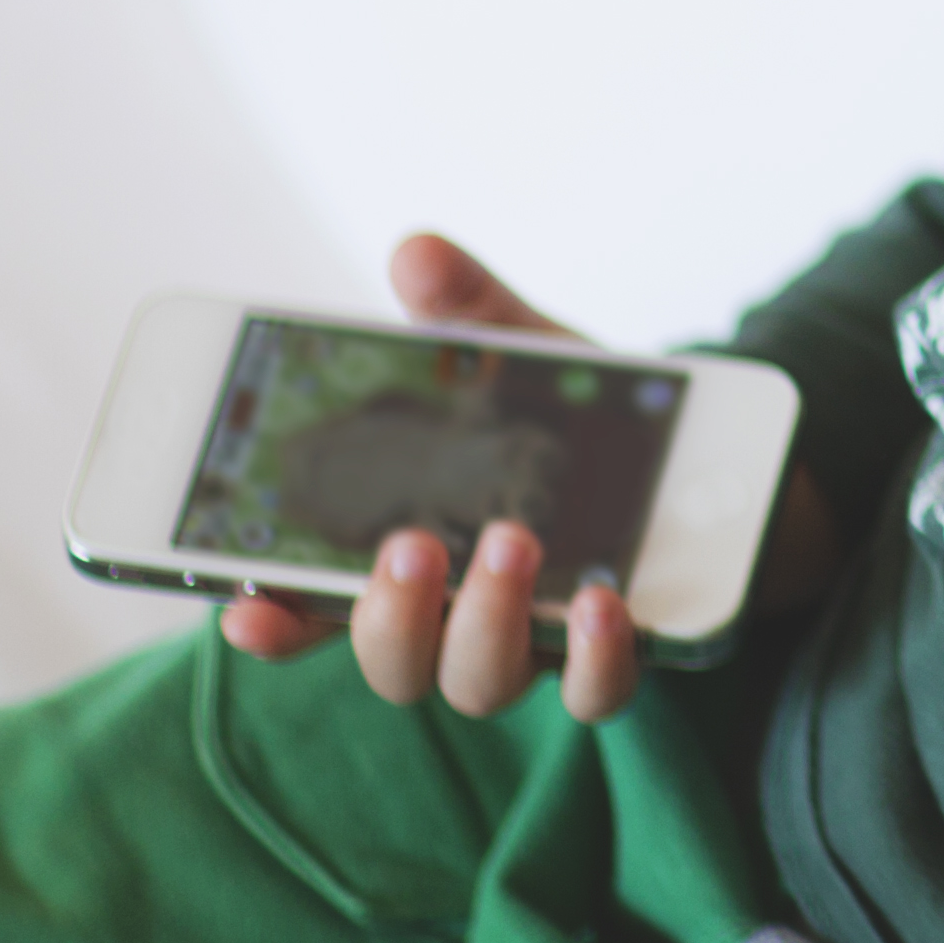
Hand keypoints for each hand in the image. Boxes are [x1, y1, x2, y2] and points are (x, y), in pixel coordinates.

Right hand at [214, 232, 643, 721]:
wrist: (697, 466)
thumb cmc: (567, 418)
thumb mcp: (520, 356)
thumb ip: (468, 313)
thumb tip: (419, 253)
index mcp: (406, 558)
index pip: (313, 609)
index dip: (273, 621)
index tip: (246, 607)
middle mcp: (451, 620)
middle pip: (392, 661)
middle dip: (391, 614)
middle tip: (412, 546)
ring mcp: (527, 647)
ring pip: (477, 681)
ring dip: (484, 619)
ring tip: (511, 540)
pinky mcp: (609, 658)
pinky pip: (593, 689)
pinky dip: (595, 655)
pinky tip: (604, 601)